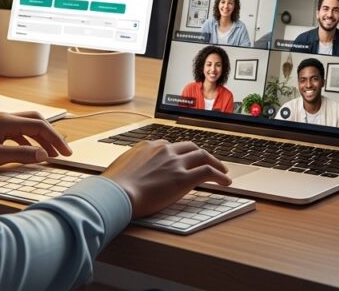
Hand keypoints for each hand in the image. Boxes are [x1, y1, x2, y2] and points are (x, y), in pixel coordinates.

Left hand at [0, 112, 71, 172]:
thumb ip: (20, 155)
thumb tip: (43, 155)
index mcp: (7, 121)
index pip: (40, 126)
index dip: (56, 140)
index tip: (66, 154)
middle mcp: (5, 117)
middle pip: (37, 121)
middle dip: (52, 136)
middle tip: (63, 152)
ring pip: (28, 126)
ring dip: (41, 138)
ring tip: (51, 154)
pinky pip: (18, 131)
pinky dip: (29, 141)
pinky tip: (31, 152)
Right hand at [102, 140, 231, 217]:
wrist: (116, 193)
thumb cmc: (113, 186)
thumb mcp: (120, 168)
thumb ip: (130, 167)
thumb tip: (126, 174)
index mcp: (148, 146)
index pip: (170, 145)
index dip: (180, 154)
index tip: (184, 160)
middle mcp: (163, 150)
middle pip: (190, 147)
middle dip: (201, 154)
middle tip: (209, 161)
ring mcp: (175, 163)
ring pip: (202, 156)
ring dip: (215, 163)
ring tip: (223, 171)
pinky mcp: (184, 178)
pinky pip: (208, 172)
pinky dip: (220, 175)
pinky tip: (225, 182)